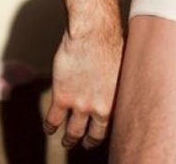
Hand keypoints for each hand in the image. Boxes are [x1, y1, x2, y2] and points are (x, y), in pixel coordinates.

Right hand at [44, 25, 123, 149]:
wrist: (93, 32)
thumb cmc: (111, 40)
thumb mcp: (123, 65)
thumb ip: (120, 80)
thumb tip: (125, 82)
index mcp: (117, 98)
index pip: (113, 125)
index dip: (107, 130)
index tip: (103, 132)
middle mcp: (100, 106)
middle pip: (94, 135)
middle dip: (89, 141)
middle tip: (87, 144)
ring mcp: (79, 104)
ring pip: (72, 133)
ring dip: (69, 140)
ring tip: (67, 142)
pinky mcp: (62, 97)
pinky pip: (52, 121)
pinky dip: (50, 127)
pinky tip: (49, 128)